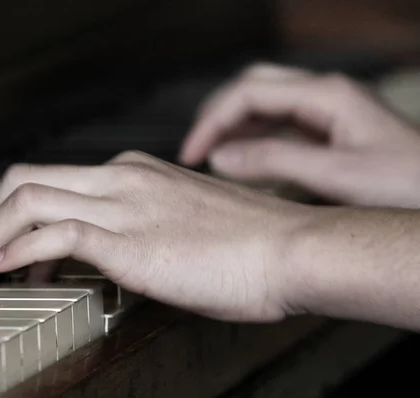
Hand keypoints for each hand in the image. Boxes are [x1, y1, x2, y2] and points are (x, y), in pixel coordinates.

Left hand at [0, 151, 309, 321]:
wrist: (292, 250)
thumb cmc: (251, 243)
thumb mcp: (187, 221)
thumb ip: (147, 227)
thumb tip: (118, 252)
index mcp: (135, 172)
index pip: (56, 178)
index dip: (19, 209)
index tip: (11, 243)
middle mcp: (122, 179)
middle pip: (26, 177)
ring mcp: (123, 206)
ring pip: (28, 199)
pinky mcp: (129, 240)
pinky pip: (53, 235)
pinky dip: (16, 249)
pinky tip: (6, 270)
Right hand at [179, 63, 419, 207]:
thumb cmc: (406, 186)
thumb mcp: (335, 175)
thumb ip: (272, 162)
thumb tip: (219, 157)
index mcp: (326, 94)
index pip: (248, 93)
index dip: (212, 121)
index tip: (191, 154)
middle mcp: (324, 95)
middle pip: (253, 88)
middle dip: (217, 116)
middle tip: (193, 149)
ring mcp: (327, 112)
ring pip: (264, 106)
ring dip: (232, 127)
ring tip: (207, 156)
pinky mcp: (329, 132)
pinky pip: (278, 126)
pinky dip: (252, 139)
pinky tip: (240, 159)